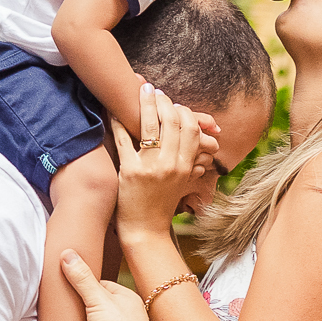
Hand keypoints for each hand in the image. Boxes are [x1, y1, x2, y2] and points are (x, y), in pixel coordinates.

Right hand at [61, 249, 153, 320]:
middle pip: (108, 306)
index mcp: (131, 298)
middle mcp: (137, 315)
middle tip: (75, 311)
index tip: (75, 291)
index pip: (106, 287)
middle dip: (93, 307)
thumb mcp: (96, 299)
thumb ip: (82, 278)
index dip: (89, 288)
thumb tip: (68, 254)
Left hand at [112, 85, 205, 242]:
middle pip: (172, 121)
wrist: (145, 230)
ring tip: (140, 90)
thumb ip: (194, 161)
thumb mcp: (183, 182)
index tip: (173, 103)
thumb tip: (209, 145)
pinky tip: (113, 108)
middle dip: (164, 101)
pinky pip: (123, 139)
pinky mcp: (129, 171)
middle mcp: (171, 165)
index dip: (182, 110)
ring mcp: (151, 168)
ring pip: (150, 125)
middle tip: (154, 91)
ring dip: (145, 103)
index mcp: (185, 166)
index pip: (190, 128)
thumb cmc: (162, 205)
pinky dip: (117, 121)